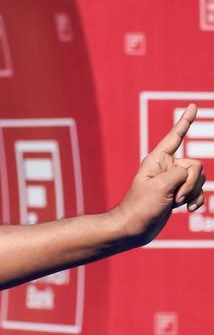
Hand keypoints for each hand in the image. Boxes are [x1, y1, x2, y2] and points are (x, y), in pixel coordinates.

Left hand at [115, 104, 206, 245]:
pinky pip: (199, 192)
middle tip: (175, 197)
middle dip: (191, 182)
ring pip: (200, 179)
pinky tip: (189, 209)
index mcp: (158, 160)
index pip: (175, 136)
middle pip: (196, 165)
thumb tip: (190, 172)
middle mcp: (167, 167)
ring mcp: (173, 181)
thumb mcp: (161, 186)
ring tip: (175, 203)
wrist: (134, 229)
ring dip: (193, 193)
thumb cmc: (140, 207)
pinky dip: (197, 200)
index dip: (185, 121)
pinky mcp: (178, 194)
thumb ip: (181, 173)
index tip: (193, 106)